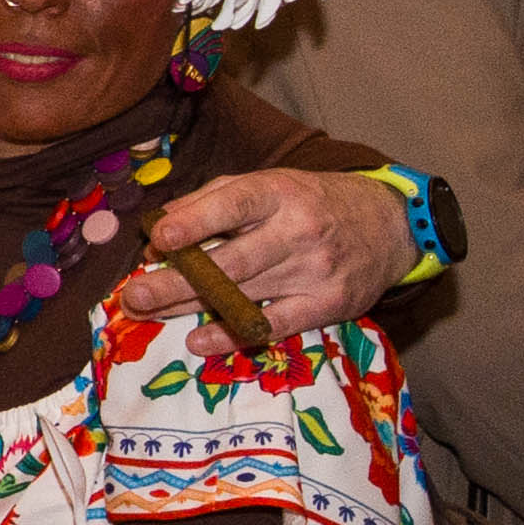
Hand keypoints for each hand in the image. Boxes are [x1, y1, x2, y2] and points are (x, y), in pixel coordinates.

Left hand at [151, 165, 401, 334]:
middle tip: (133, 295)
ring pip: (242, 294)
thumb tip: (157, 232)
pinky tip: (199, 339)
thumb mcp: (267, 185)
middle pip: (230, 261)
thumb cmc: (311, 202)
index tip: (159, 238)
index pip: (236, 204)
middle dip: (176, 280)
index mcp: (280, 193)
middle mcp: (299, 231)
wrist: (389, 225)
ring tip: (147, 312)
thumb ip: (210, 202)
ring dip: (189, 307)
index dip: (196, 221)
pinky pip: (273, 325)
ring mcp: (314, 271)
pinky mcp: (327, 305)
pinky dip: (233, 334)